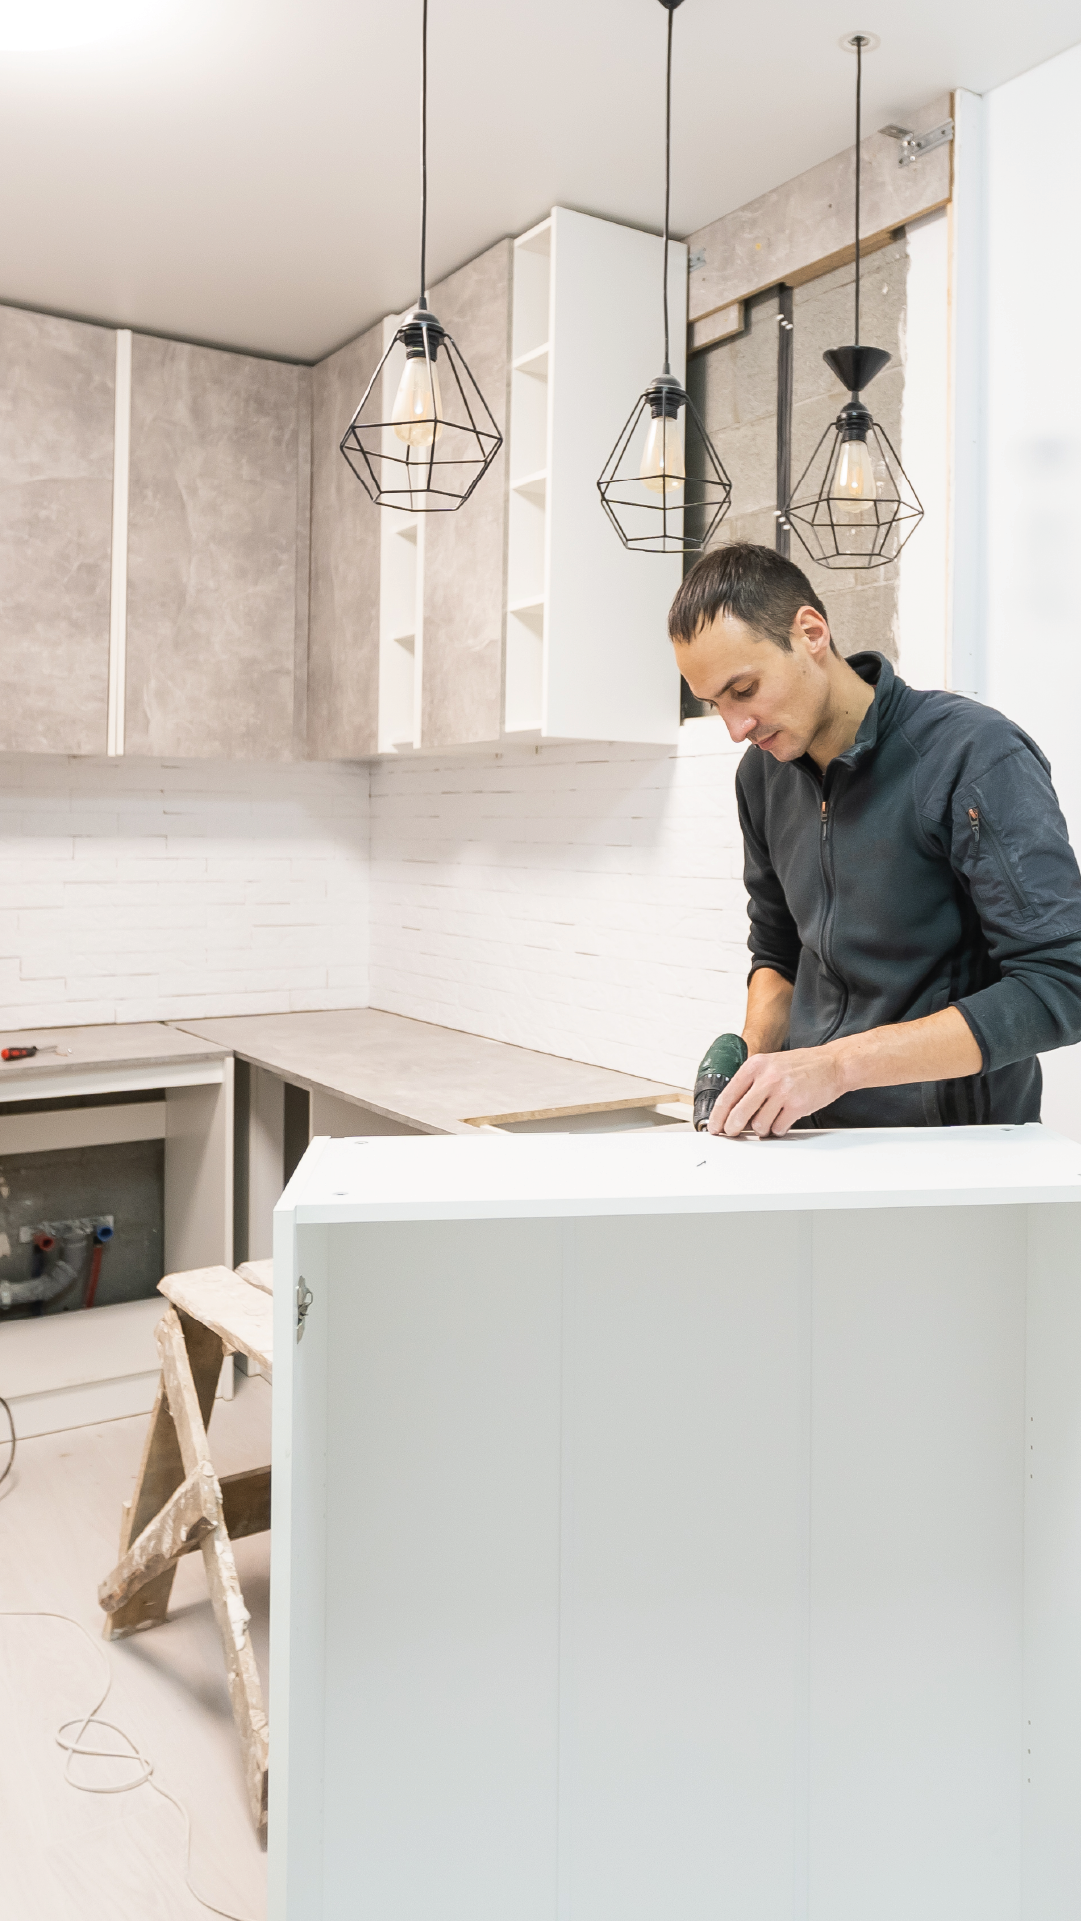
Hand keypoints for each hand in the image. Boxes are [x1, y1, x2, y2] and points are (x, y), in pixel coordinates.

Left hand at [707, 1045, 846, 1137]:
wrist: (833, 1064)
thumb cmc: (802, 1066)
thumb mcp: (770, 1064)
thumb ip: (751, 1083)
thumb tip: (732, 1109)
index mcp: (755, 1065)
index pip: (727, 1096)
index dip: (717, 1116)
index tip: (714, 1127)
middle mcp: (767, 1077)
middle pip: (738, 1114)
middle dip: (732, 1128)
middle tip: (733, 1133)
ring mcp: (782, 1091)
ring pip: (758, 1124)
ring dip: (761, 1129)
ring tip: (769, 1121)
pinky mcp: (797, 1105)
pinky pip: (778, 1128)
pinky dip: (778, 1129)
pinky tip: (782, 1120)